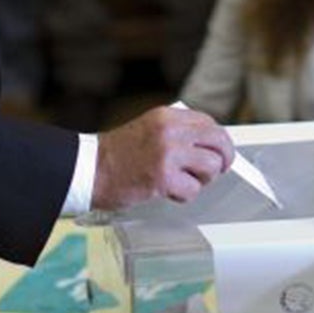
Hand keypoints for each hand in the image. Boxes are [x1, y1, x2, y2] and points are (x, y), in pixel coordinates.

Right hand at [91, 106, 234, 209]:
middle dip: (224, 158)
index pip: (209, 123)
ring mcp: (168, 154)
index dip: (218, 141)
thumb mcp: (148, 129)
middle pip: (218, 141)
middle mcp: (170, 131)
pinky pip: (193, 190)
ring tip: (184, 181)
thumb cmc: (115, 155)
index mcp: (167, 116)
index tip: (219, 151)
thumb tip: (205, 145)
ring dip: (201, 180)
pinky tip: (168, 192)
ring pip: (211, 167)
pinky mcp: (163, 178)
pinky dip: (184, 196)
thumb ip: (176, 132)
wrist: (89, 170)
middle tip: (220, 169)